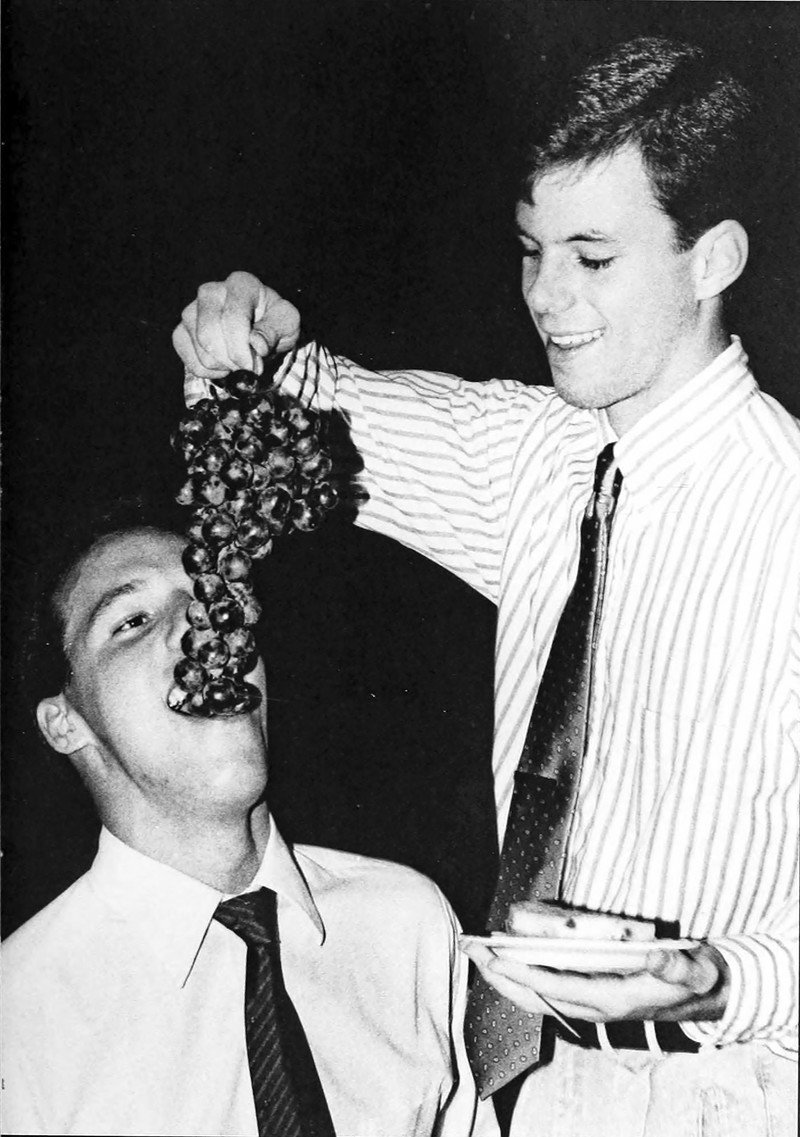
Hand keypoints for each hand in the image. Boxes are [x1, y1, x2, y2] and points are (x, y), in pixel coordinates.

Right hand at [172, 271, 300, 379]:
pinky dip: (209, 372)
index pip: (232, 317)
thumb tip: (257, 345)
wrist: (259, 329)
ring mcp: (191, 310)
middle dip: (231, 360)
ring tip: (239, 361)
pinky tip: (224, 364)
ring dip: (223, 366)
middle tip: (249, 367)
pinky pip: (190, 360)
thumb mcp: (287, 323)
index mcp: (241, 284)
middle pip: (209, 334)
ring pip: (201, 349)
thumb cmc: (274, 322)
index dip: (241, 349)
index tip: (253, 367)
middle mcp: (211, 291)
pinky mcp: (181, 331)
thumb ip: (275, 331)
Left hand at [460, 938, 728, 1023]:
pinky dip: (521, 978)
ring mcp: (590, 1005)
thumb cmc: (696, 976)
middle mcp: (595, 1007)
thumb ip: (676, 966)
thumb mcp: (694, 969)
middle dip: (500, 975)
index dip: (525, 973)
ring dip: (505, 977)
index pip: (558, 988)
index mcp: (614, 1000)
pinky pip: (547, 992)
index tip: (496, 956)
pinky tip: (506, 963)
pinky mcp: (589, 997)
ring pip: (537, 996)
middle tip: (470, 949)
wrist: (705, 995)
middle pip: (537, 996)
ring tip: (477, 953)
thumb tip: (658, 955)